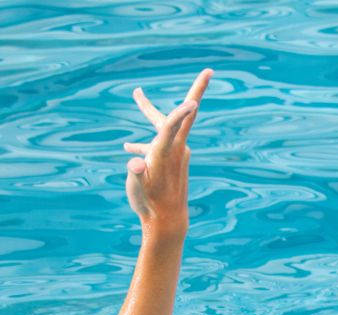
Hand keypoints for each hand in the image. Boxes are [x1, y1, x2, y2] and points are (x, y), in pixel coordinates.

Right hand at [121, 69, 211, 233]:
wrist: (167, 222)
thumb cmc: (149, 205)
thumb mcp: (136, 191)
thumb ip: (135, 175)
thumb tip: (132, 163)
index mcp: (165, 153)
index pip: (174, 127)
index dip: (181, 114)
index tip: (194, 102)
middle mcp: (175, 149)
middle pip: (185, 114)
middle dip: (196, 91)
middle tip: (209, 71)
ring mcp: (176, 152)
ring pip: (166, 125)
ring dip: (149, 110)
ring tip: (136, 93)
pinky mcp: (172, 158)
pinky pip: (160, 141)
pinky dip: (144, 142)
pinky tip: (128, 147)